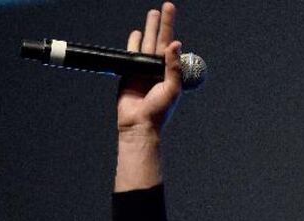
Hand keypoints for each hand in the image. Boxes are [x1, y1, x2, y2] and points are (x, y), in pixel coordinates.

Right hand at [117, 2, 181, 136]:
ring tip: (151, 15)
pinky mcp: (129, 74)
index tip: (170, 9)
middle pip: (158, 40)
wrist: (139, 124)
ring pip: (145, 44)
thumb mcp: (171, 88)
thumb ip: (173, 67)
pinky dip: (133, 43)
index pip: (170, 44)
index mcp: (169, 71)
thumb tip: (175, 44)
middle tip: (164, 7)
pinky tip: (135, 34)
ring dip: (147, 30)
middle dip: (160, 24)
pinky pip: (131, 55)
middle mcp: (157, 68)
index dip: (170, 26)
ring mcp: (142, 70)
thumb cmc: (158, 111)